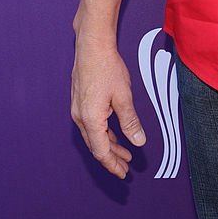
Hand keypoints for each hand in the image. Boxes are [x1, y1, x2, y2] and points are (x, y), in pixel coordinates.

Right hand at [71, 32, 145, 178]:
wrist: (92, 46)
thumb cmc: (107, 67)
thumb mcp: (123, 96)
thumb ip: (130, 121)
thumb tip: (139, 142)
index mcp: (91, 119)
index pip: (102, 151)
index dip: (113, 164)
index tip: (124, 173)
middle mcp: (81, 117)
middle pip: (96, 146)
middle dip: (112, 158)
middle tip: (126, 167)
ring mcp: (78, 109)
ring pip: (93, 136)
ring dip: (108, 145)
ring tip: (124, 153)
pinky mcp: (80, 101)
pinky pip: (91, 125)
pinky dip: (103, 133)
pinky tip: (113, 134)